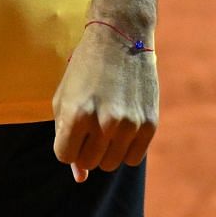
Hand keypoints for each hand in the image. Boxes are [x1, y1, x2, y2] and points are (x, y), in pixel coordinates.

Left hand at [51, 22, 157, 181]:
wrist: (120, 38)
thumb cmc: (85, 70)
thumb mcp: (65, 99)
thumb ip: (66, 137)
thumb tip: (80, 178)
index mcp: (77, 114)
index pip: (65, 156)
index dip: (66, 143)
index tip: (72, 127)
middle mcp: (104, 122)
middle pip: (89, 163)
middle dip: (85, 147)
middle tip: (90, 122)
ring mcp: (130, 125)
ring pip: (111, 164)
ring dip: (105, 150)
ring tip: (105, 123)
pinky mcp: (150, 124)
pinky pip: (133, 158)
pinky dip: (125, 148)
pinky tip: (122, 126)